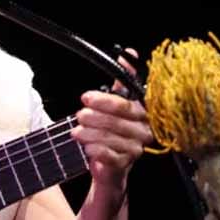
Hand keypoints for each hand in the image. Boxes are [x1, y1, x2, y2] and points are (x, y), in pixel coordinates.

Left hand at [71, 50, 152, 193]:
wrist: (110, 165)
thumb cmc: (113, 130)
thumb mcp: (116, 101)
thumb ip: (122, 80)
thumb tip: (129, 53)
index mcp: (143, 112)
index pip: (125, 103)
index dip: (105, 100)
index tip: (86, 97)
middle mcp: (144, 129)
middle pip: (118, 120)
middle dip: (95, 117)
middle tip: (79, 115)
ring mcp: (136, 148)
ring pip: (111, 137)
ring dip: (90, 134)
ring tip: (76, 132)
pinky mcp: (126, 164)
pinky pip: (110, 156)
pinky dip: (95, 150)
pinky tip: (86, 148)